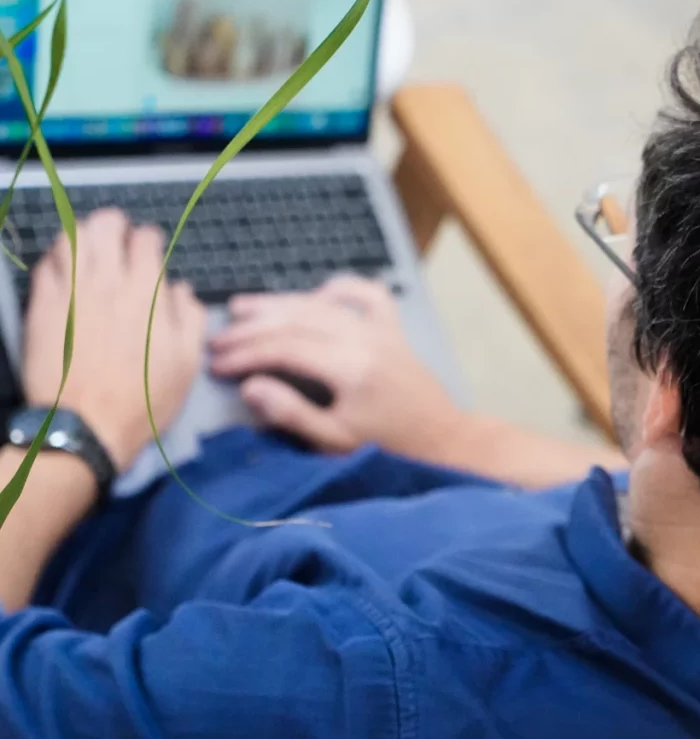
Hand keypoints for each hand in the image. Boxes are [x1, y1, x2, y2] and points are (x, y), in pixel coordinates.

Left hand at [23, 209, 206, 471]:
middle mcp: (108, 282)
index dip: (150, 239)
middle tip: (118, 237)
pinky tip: (64, 268)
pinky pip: (46, 263)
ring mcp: (71, 291)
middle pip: (106, 225)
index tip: (151, 249)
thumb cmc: (142, 400)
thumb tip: (182, 291)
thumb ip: (190, 319)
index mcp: (147, 292)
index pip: (146, 239)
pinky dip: (56, 256)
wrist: (87, 426)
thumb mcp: (186, 364)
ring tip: (89, 246)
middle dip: (115, 225)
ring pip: (71, 236)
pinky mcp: (43, 306)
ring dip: (83, 234)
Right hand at [209, 275, 464, 457]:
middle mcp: (365, 338)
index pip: (285, 347)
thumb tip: (250, 386)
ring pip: (322, 304)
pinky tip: (314, 297)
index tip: (216, 363)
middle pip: (297, 319)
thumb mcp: (335, 443)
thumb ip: (292, 414)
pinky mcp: (393, 330)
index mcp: (350, 367)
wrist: (444, 442)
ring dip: (280, 304)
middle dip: (253, 327)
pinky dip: (339, 289)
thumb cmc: (389, 449)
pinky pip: (367, 295)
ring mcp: (381, 329)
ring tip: (242, 309)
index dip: (247, 353)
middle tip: (217, 339)